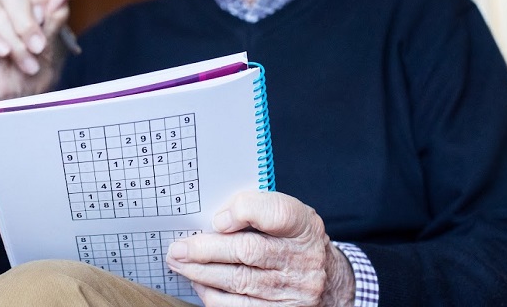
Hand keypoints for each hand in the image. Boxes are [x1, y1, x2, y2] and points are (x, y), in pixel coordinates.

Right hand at [0, 0, 78, 102]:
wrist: (13, 100)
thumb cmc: (32, 73)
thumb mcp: (53, 48)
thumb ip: (56, 18)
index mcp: (32, 1)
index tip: (45, 15)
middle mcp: (8, 2)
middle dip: (28, 25)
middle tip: (37, 48)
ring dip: (16, 44)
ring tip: (27, 65)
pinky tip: (2, 53)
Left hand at [166, 190, 354, 306]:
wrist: (329, 280)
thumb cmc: (294, 240)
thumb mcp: (286, 215)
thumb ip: (255, 209)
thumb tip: (214, 220)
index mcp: (303, 225)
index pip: (276, 212)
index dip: (244, 212)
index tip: (218, 218)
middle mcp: (303, 259)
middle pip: (248, 251)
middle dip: (205, 250)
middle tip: (178, 248)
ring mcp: (294, 290)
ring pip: (239, 282)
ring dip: (201, 274)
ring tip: (180, 264)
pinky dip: (214, 296)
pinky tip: (200, 284)